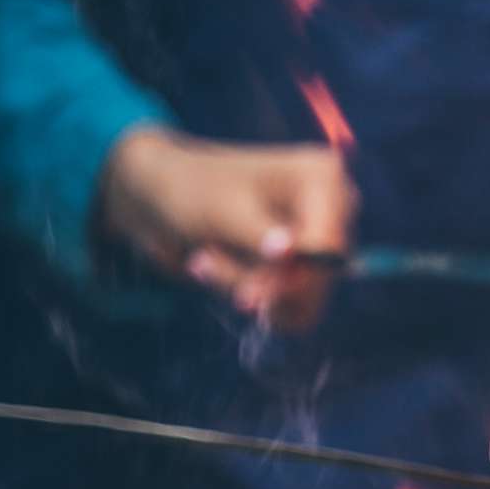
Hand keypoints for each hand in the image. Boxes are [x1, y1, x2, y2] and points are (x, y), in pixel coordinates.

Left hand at [98, 126, 355, 331]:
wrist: (158, 200)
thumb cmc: (189, 188)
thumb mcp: (220, 210)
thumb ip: (256, 235)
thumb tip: (287, 252)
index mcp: (323, 179)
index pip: (330, 245)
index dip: (294, 277)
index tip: (247, 297)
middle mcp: (331, 211)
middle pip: (320, 276)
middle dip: (260, 281)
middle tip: (203, 264)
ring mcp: (316, 242)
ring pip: (303, 299)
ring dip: (244, 287)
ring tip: (203, 260)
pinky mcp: (300, 269)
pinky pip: (291, 309)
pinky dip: (248, 297)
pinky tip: (217, 269)